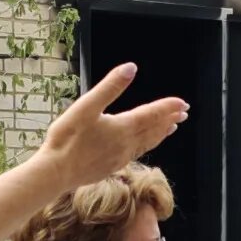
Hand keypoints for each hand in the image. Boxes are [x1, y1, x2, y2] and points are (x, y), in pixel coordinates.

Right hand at [37, 65, 188, 190]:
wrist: (56, 172)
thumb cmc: (68, 138)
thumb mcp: (87, 106)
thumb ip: (110, 87)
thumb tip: (130, 68)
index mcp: (122, 127)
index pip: (151, 114)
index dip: (168, 107)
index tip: (183, 103)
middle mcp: (126, 144)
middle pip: (154, 129)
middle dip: (169, 119)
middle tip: (183, 113)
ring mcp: (120, 157)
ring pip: (148, 143)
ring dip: (161, 133)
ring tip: (171, 128)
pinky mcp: (112, 166)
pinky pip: (138, 153)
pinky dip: (148, 145)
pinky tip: (144, 145)